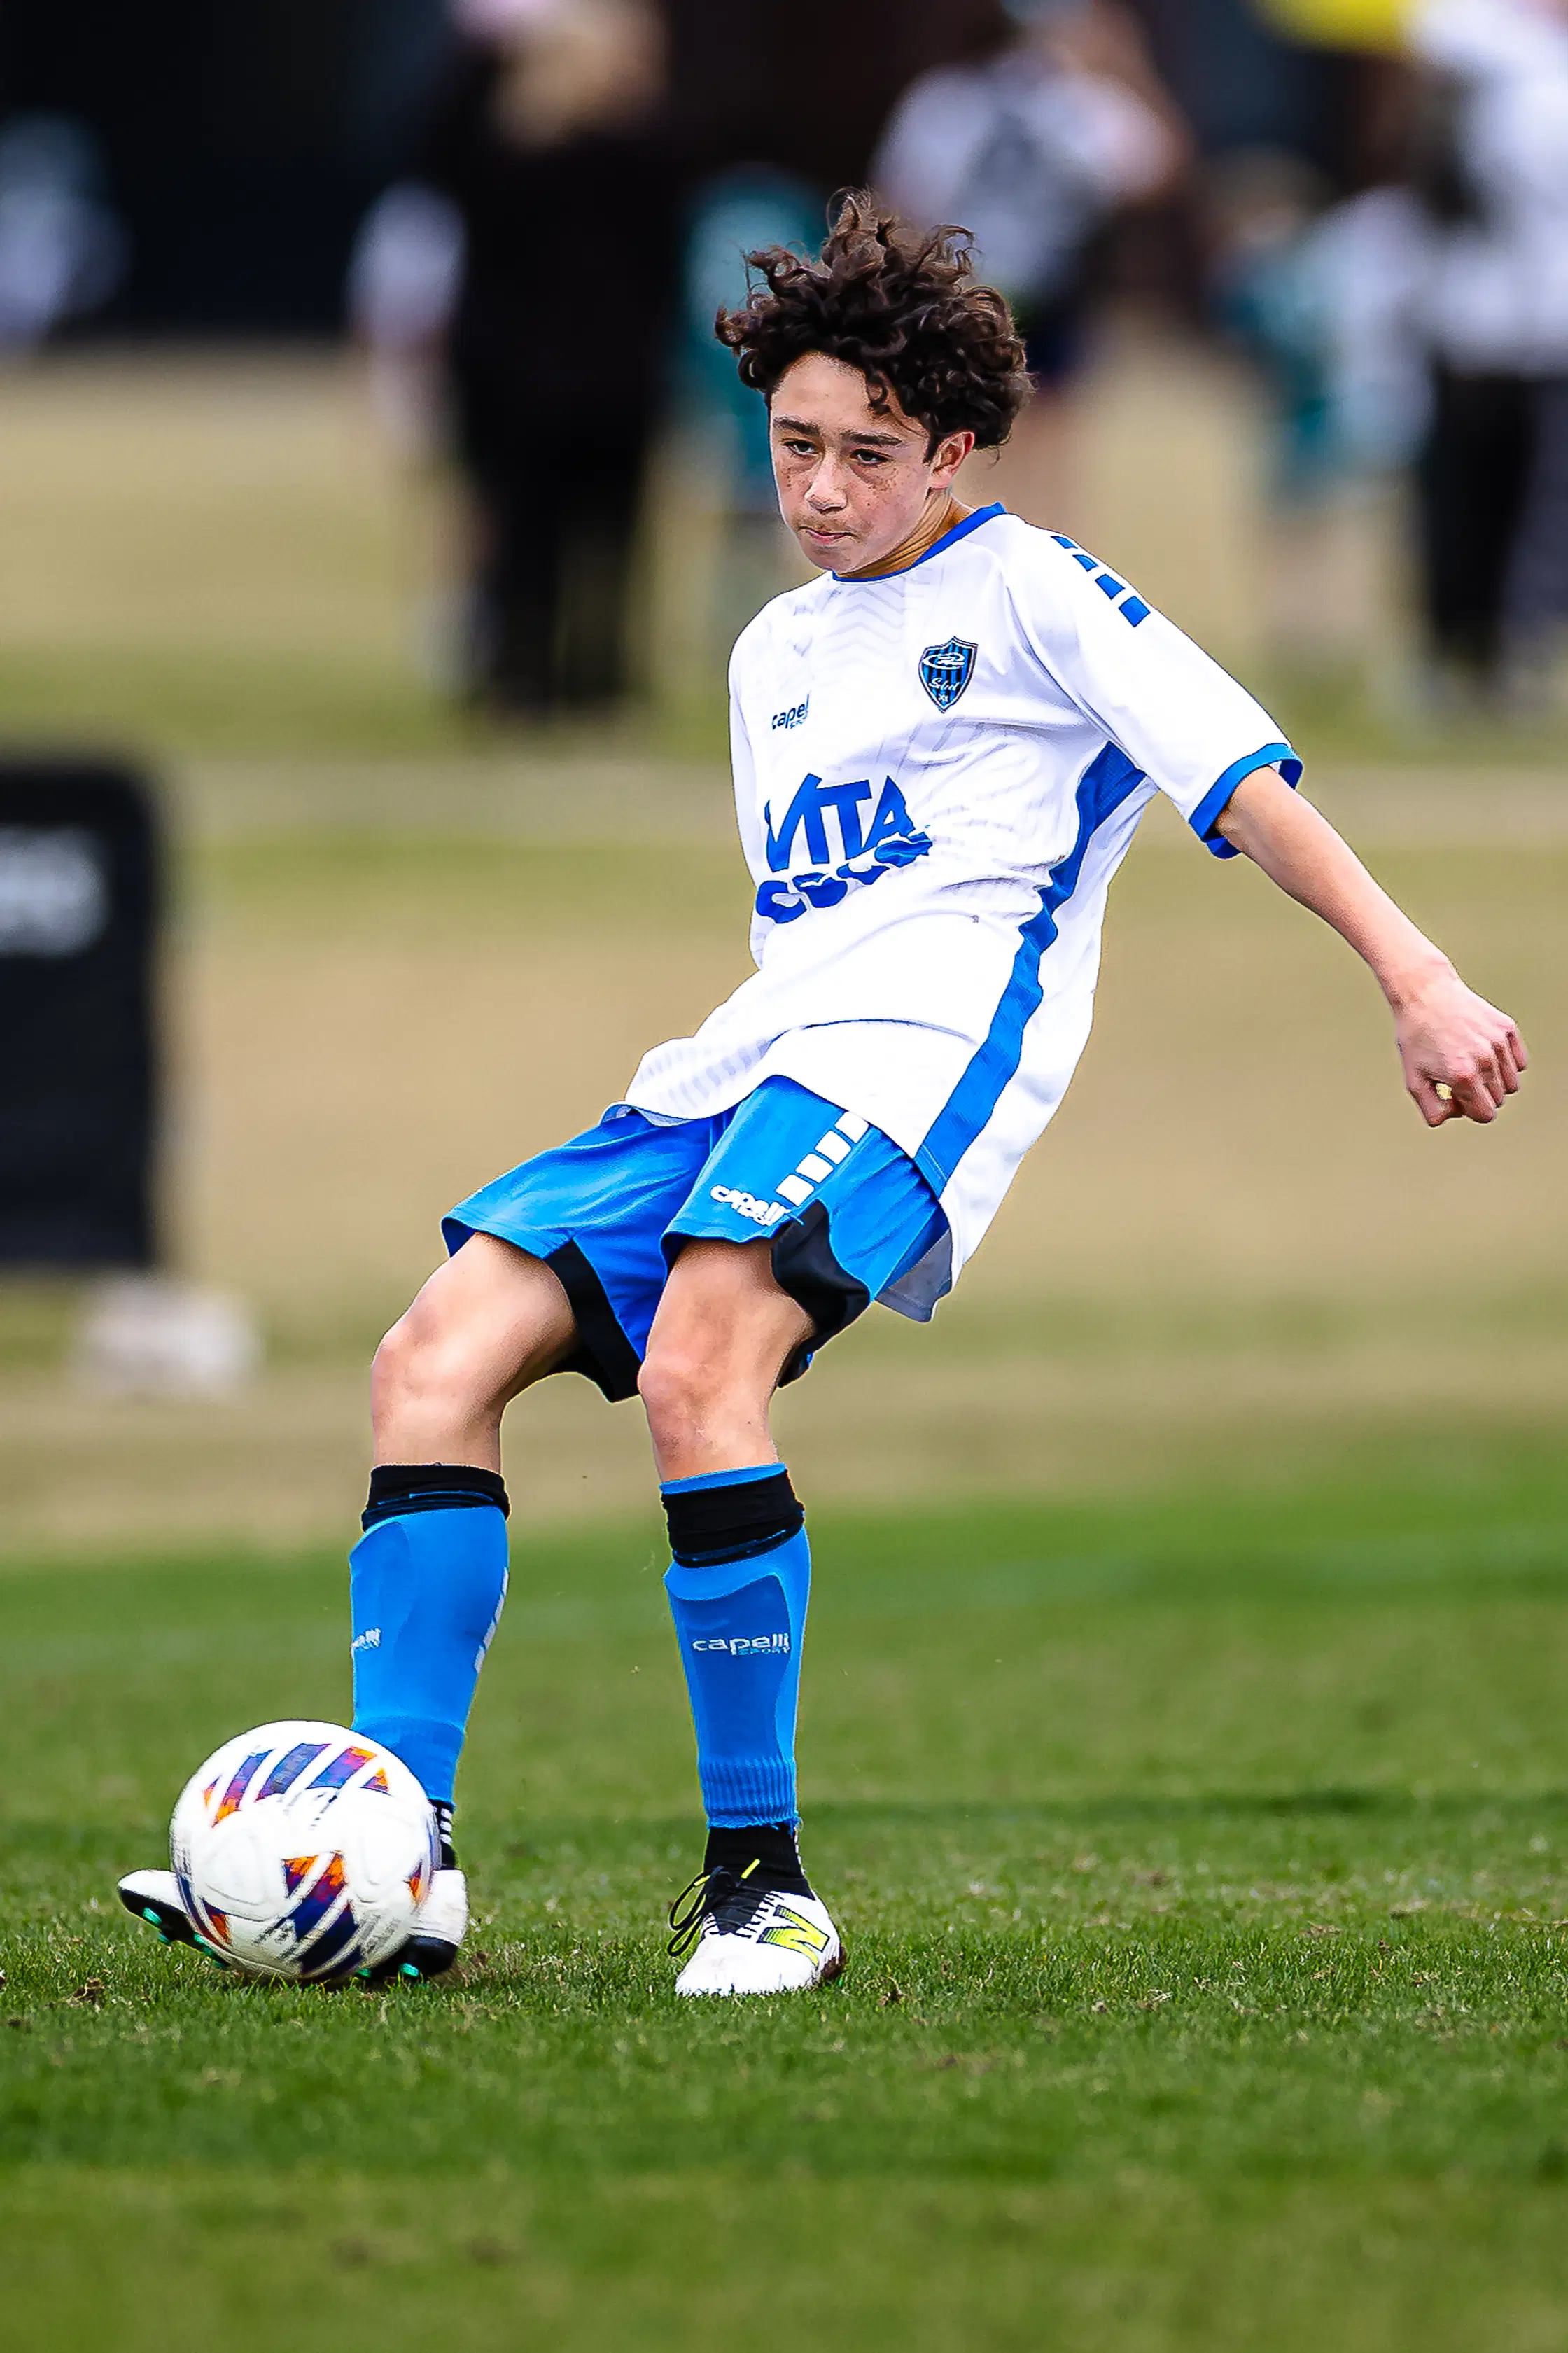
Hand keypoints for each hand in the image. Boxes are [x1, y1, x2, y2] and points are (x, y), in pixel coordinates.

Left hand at [1395, 966, 1527, 1126]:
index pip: (1485, 1115)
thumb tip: (1457, 1115)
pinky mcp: (1507, 1029)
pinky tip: (1485, 1054)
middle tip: (1458, 1078)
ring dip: (1494, 1082)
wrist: (1425, 994)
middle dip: (1480, 1096)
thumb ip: (1433, 1111)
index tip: (1455, 1097)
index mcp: (1462, 1076)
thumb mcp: (1413, 1080)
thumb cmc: (1416, 1037)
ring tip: (1472, 1065)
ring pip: (1512, 1083)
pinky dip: (1506, 1064)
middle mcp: (1485, 1060)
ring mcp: (1499, 1043)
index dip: (1470, 1111)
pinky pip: (1519, 1062)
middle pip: (1498, 1100)